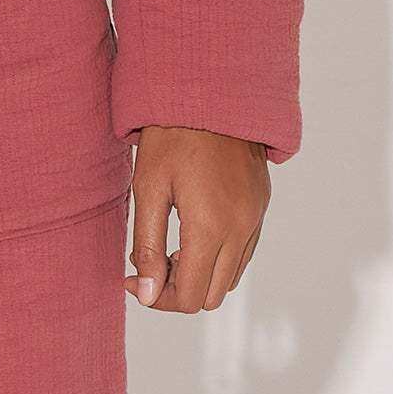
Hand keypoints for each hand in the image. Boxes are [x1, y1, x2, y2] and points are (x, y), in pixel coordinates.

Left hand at [125, 125, 268, 313]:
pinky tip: (193, 233)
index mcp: (210, 228)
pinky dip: (218, 257)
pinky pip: (243, 252)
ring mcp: (255, 218)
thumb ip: (146, 247)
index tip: (132, 279)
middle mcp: (241, 229)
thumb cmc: (172, 138)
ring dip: (200, 275)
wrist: (213, 95)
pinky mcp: (260, 207)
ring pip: (230, 277)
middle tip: (149, 263)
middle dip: (178, 289)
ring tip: (170, 245)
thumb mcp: (147, 190)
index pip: (190, 297)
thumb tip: (146, 294)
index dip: (156, 298)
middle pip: (212, 295)